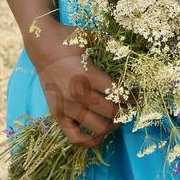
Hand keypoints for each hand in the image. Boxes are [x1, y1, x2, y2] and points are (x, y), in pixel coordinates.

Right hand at [26, 21, 121, 148]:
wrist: (41, 45)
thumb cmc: (68, 39)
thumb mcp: (92, 37)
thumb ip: (111, 44)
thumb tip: (131, 50)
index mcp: (88, 75)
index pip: (118, 93)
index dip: (133, 96)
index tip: (138, 94)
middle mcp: (77, 94)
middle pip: (111, 112)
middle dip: (126, 111)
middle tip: (131, 106)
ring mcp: (66, 107)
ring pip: (97, 128)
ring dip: (112, 125)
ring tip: (118, 118)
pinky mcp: (57, 115)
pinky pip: (74, 138)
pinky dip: (89, 141)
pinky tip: (100, 135)